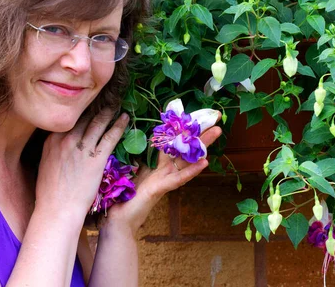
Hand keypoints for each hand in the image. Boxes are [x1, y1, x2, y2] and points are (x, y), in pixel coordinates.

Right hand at [35, 109, 129, 216]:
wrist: (57, 210)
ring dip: (109, 112)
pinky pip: (110, 137)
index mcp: (52, 139)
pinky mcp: (96, 159)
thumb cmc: (50, 191)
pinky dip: (119, 126)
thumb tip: (62, 139)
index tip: (88, 100)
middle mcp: (66, 140)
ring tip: (117, 104)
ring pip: (98, 122)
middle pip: (83, 116)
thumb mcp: (46, 162)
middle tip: (106, 96)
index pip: (69, 118)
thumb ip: (54, 147)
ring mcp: (82, 149)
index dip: (81, 108)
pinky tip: (126, 118)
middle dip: (95, 105)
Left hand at [103, 124, 221, 232]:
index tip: (196, 115)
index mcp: (157, 163)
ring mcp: (165, 179)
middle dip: (201, 134)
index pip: (174, 142)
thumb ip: (138, 154)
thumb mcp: (129, 167)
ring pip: (187, 160)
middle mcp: (165, 170)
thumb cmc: (122, 195)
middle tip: (216, 120)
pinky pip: (178, 178)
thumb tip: (137, 133)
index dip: (185, 129)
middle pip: (186, 148)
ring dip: (203, 146)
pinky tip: (204, 162)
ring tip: (217, 132)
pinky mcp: (160, 189)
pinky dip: (192, 171)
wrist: (117, 220)